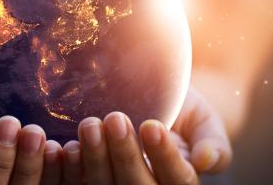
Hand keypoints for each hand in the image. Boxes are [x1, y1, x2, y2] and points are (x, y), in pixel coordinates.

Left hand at [73, 87, 232, 183]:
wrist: (150, 97)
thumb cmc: (181, 110)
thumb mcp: (203, 119)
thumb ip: (211, 140)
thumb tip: (206, 161)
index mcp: (178, 180)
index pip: (176, 180)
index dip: (164, 157)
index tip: (151, 126)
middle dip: (125, 155)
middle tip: (115, 119)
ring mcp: (114, 183)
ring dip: (94, 159)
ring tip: (89, 125)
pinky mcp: (87, 177)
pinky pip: (75, 182)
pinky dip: (68, 167)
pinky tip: (61, 147)